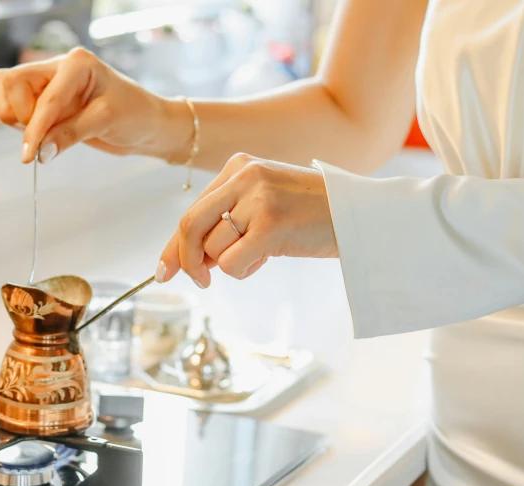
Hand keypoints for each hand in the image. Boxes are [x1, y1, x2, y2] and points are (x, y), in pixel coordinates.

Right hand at [0, 47, 192, 164]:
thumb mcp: (106, 122)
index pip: (45, 97)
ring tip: (43, 135)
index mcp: (76, 63)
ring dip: (13, 118)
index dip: (35, 128)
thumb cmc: (135, 115)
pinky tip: (39, 134)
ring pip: (3, 93)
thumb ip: (71, 134)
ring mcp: (46, 84)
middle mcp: (57, 68)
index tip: (29, 155)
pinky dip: (14, 123)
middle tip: (42, 138)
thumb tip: (41, 152)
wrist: (146, 125)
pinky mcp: (41, 101)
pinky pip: (9, 108)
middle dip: (19, 115)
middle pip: (10, 83)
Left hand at [156, 154, 338, 286]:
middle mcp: (244, 176)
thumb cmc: (310, 214)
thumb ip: (226, 221)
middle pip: (189, 225)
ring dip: (230, 264)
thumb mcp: (263, 204)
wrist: (360, 215)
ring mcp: (257, 199)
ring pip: (212, 249)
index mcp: (238, 167)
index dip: (173, 245)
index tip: (163, 270)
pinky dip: (243, 271)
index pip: (192, 209)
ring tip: (261, 253)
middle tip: (200, 280)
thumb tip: (189, 259)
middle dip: (186, 260)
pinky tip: (268, 258)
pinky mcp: (270, 225)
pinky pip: (231, 264)